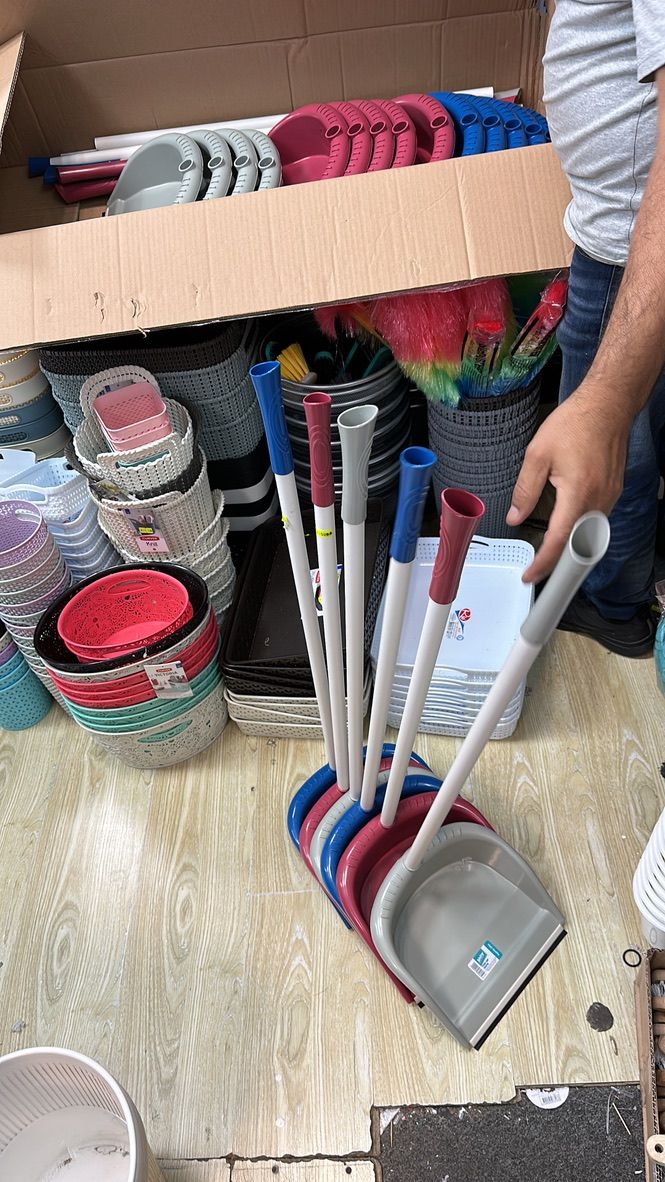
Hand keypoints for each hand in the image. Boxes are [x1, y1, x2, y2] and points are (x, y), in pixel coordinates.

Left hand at [507, 389, 628, 582]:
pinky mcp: (613, 491)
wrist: (607, 405)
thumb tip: (515, 516)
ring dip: (569, 547)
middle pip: (577, 545)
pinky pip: (596, 520)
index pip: (558, 541)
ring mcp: (609, 497)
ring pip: (588, 534)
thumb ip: (525, 490)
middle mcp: (598, 500)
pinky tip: (566, 529)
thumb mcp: (537, 455)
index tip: (529, 574)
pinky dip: (580, 531)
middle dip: (556, 563)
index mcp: (578, 494)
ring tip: (548, 555)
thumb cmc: (575, 423)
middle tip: (535, 569)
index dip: (542, 563)